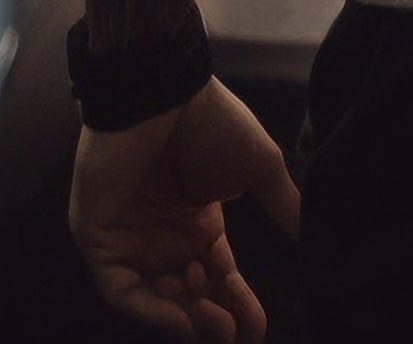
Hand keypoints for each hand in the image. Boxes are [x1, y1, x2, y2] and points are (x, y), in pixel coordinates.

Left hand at [70, 76, 300, 338]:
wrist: (164, 91)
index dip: (239, 307)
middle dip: (214, 321)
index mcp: (200, 224)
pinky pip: (122, 291)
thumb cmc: (211, 122)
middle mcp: (165, 239)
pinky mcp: (99, 240)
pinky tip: (180, 314)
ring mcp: (130, 241)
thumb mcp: (260, 166)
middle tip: (235, 328)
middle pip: (190, 300)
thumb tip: (313, 238)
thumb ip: (282, 205)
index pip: (219, 280)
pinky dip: (151, 310)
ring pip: (157, 303)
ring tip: (212, 316)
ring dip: (186, 319)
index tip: (259, 328)